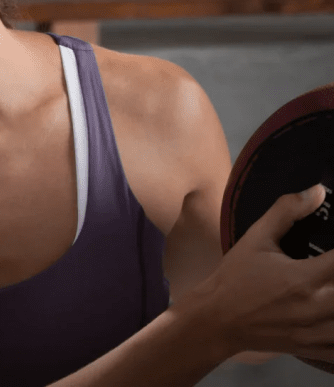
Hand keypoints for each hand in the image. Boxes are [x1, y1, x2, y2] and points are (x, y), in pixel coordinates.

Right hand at [196, 184, 333, 362]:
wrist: (216, 319)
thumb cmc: (235, 277)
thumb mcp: (255, 239)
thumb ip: (285, 212)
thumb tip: (317, 190)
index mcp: (302, 279)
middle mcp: (315, 307)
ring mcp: (316, 332)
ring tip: (333, 285)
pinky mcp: (315, 348)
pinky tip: (332, 313)